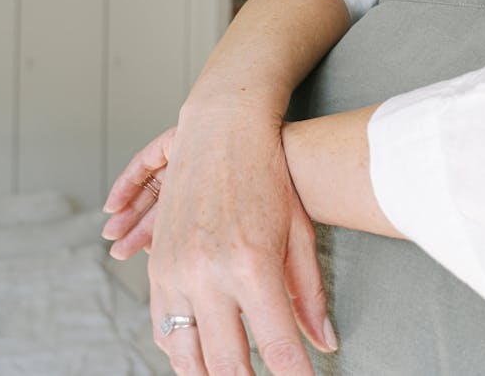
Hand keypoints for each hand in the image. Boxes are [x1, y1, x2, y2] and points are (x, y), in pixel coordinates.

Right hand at [103, 107, 335, 374]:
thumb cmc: (270, 177)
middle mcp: (208, 273)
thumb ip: (310, 293)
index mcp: (251, 264)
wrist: (222, 132)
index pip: (277, 345)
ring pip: (185, 354)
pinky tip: (203, 359)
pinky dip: (182, 351)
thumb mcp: (300, 232)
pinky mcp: (158, 267)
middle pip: (227, 363)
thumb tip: (326, 343)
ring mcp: (176, 272)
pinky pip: (163, 327)